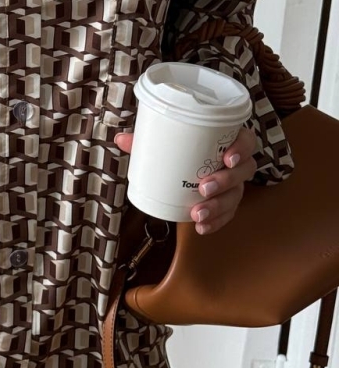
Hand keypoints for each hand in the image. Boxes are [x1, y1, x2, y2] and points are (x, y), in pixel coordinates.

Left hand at [114, 125, 258, 234]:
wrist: (185, 164)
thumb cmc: (181, 147)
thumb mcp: (166, 141)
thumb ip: (146, 140)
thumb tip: (121, 140)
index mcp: (227, 140)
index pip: (246, 140)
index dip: (241, 148)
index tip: (227, 158)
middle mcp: (236, 162)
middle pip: (244, 171)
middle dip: (225, 181)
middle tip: (204, 187)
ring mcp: (234, 183)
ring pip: (236, 195)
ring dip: (218, 206)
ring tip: (197, 214)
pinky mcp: (228, 201)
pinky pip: (228, 214)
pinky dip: (216, 222)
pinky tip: (202, 227)